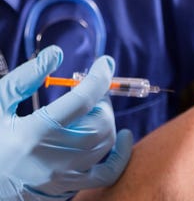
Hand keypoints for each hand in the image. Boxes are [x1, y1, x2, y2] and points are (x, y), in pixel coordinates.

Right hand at [0, 45, 132, 199]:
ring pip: (105, 145)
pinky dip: (119, 156)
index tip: (106, 62)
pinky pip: (105, 175)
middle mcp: (51, 160)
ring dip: (106, 121)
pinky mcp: (64, 191)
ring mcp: (60, 180)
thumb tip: (57, 53)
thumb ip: (25, 78)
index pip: (82, 100)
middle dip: (102, 101)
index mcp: (33, 134)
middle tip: (90, 92)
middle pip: (100, 124)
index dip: (100, 76)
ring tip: (92, 111)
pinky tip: (121, 138)